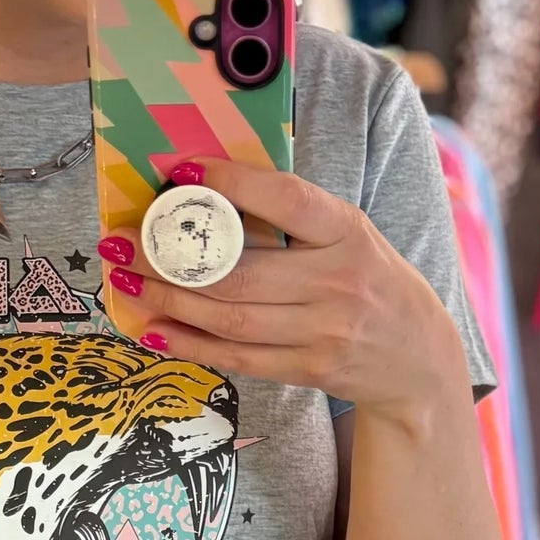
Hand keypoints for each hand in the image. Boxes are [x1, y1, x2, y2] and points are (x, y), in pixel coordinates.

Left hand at [107, 158, 466, 420]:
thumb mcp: (349, 238)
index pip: (285, 199)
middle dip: (169, 258)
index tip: (179, 169)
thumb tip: (211, 197)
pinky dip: (190, 344)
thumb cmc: (372, 284)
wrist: (418, 360)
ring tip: (125, 282)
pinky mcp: (311, 369)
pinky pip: (238, 358)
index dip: (230, 182)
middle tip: (121, 243)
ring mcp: (325, 331)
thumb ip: (296, 220)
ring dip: (168, 301)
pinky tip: (154, 329)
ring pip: (230, 317)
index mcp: (348, 231)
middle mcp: (338, 281)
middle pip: (239, 271)